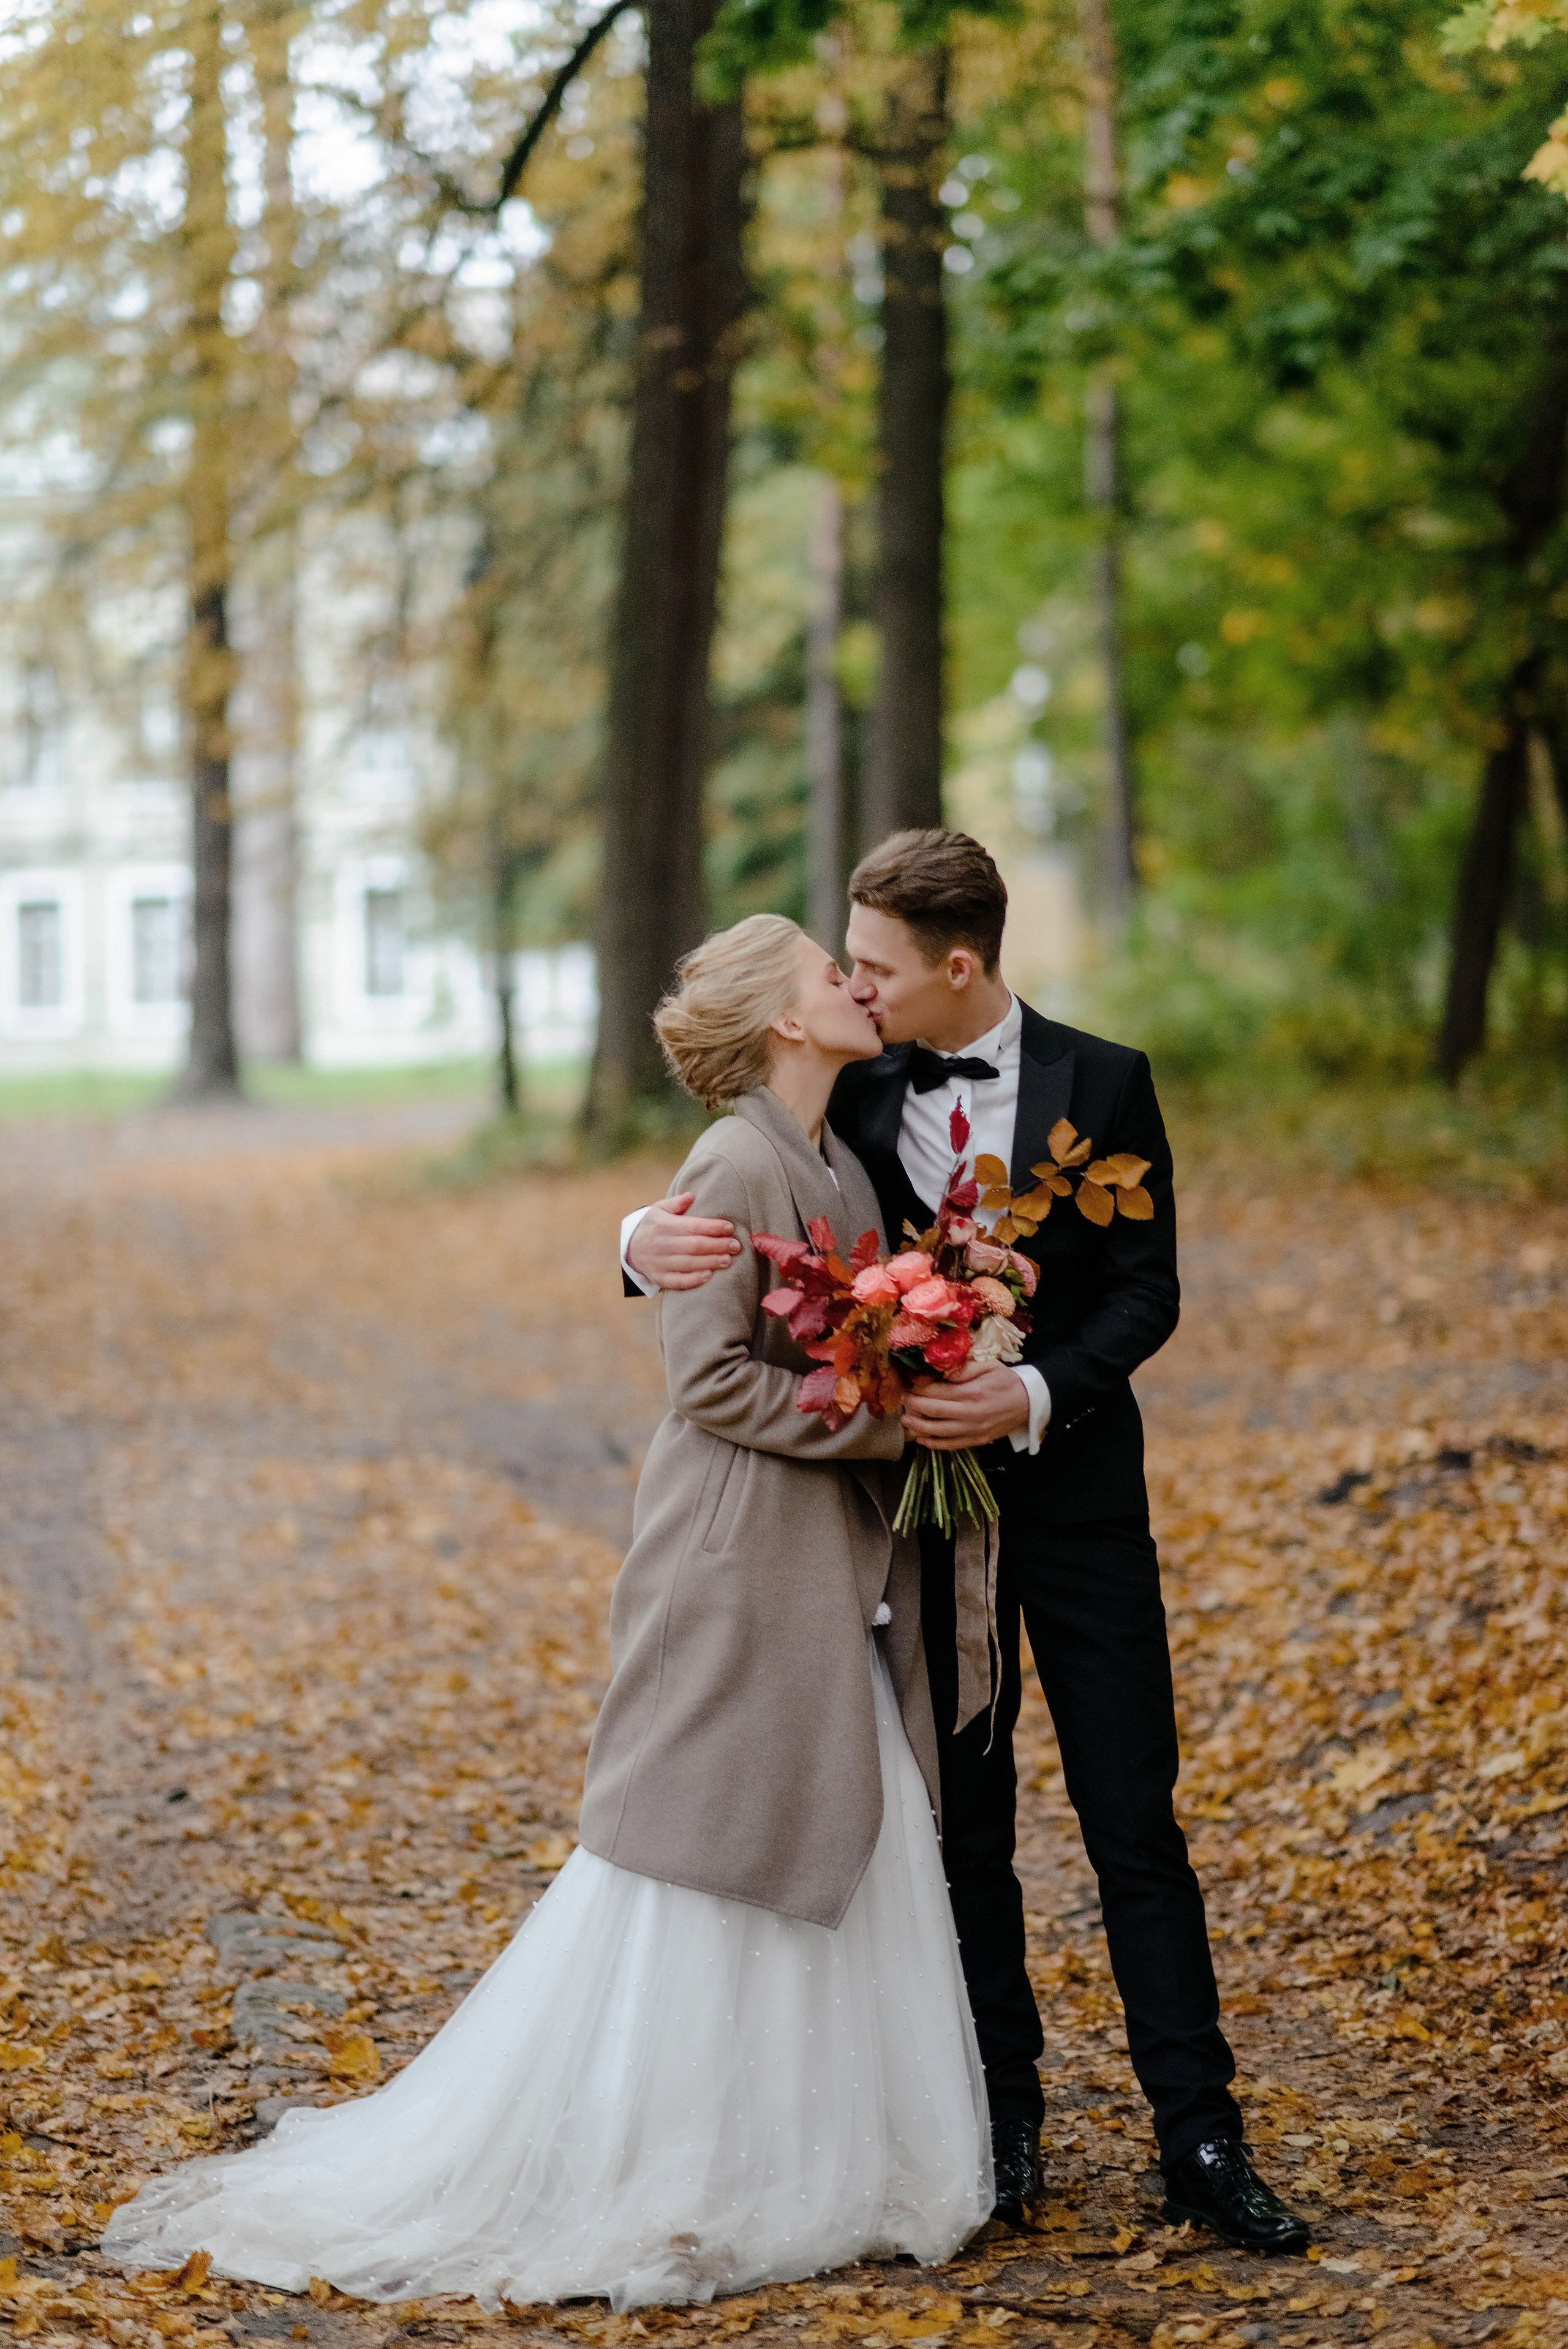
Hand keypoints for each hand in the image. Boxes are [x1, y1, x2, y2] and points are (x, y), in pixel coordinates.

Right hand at [627, 1194, 740, 1290]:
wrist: (631, 1249)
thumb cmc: (653, 1227)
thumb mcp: (658, 1210)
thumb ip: (675, 1203)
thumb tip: (691, 1196)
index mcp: (663, 1225)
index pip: (692, 1226)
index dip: (713, 1227)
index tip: (730, 1228)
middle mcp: (660, 1244)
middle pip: (694, 1246)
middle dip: (718, 1245)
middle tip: (736, 1246)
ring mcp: (659, 1263)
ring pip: (689, 1263)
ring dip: (711, 1262)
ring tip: (728, 1260)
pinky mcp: (659, 1278)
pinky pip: (678, 1281)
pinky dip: (694, 1280)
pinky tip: (709, 1276)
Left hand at [901, 1362, 1029, 1449]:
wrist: (1029, 1402)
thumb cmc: (1006, 1381)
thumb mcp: (988, 1365)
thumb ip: (964, 1368)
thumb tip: (942, 1373)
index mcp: (970, 1392)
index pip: (935, 1392)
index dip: (918, 1389)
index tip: (907, 1385)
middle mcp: (968, 1413)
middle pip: (932, 1412)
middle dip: (913, 1406)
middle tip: (901, 1401)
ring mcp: (972, 1430)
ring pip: (938, 1432)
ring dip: (918, 1427)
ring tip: (905, 1421)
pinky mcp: (976, 1440)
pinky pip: (951, 1445)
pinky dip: (934, 1444)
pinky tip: (922, 1439)